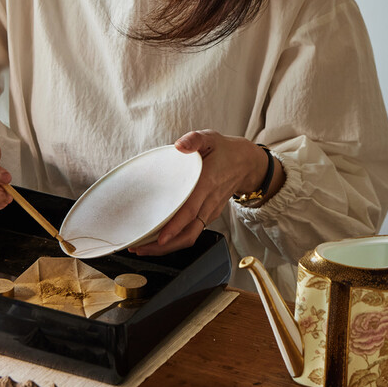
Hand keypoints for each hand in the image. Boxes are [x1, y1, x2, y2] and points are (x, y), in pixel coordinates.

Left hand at [128, 130, 269, 255]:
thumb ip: (194, 139)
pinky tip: (158, 240)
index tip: (160, 237)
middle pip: (188, 232)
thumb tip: (180, 145)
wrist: (246, 163)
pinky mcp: (208, 215)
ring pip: (190, 236)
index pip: (190, 210)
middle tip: (141, 248)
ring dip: (167, 247)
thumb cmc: (224, 151)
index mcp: (207, 183)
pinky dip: (175, 240)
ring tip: (144, 248)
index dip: (175, 226)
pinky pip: (192, 232)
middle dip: (165, 246)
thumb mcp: (210, 138)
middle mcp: (209, 202)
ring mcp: (210, 211)